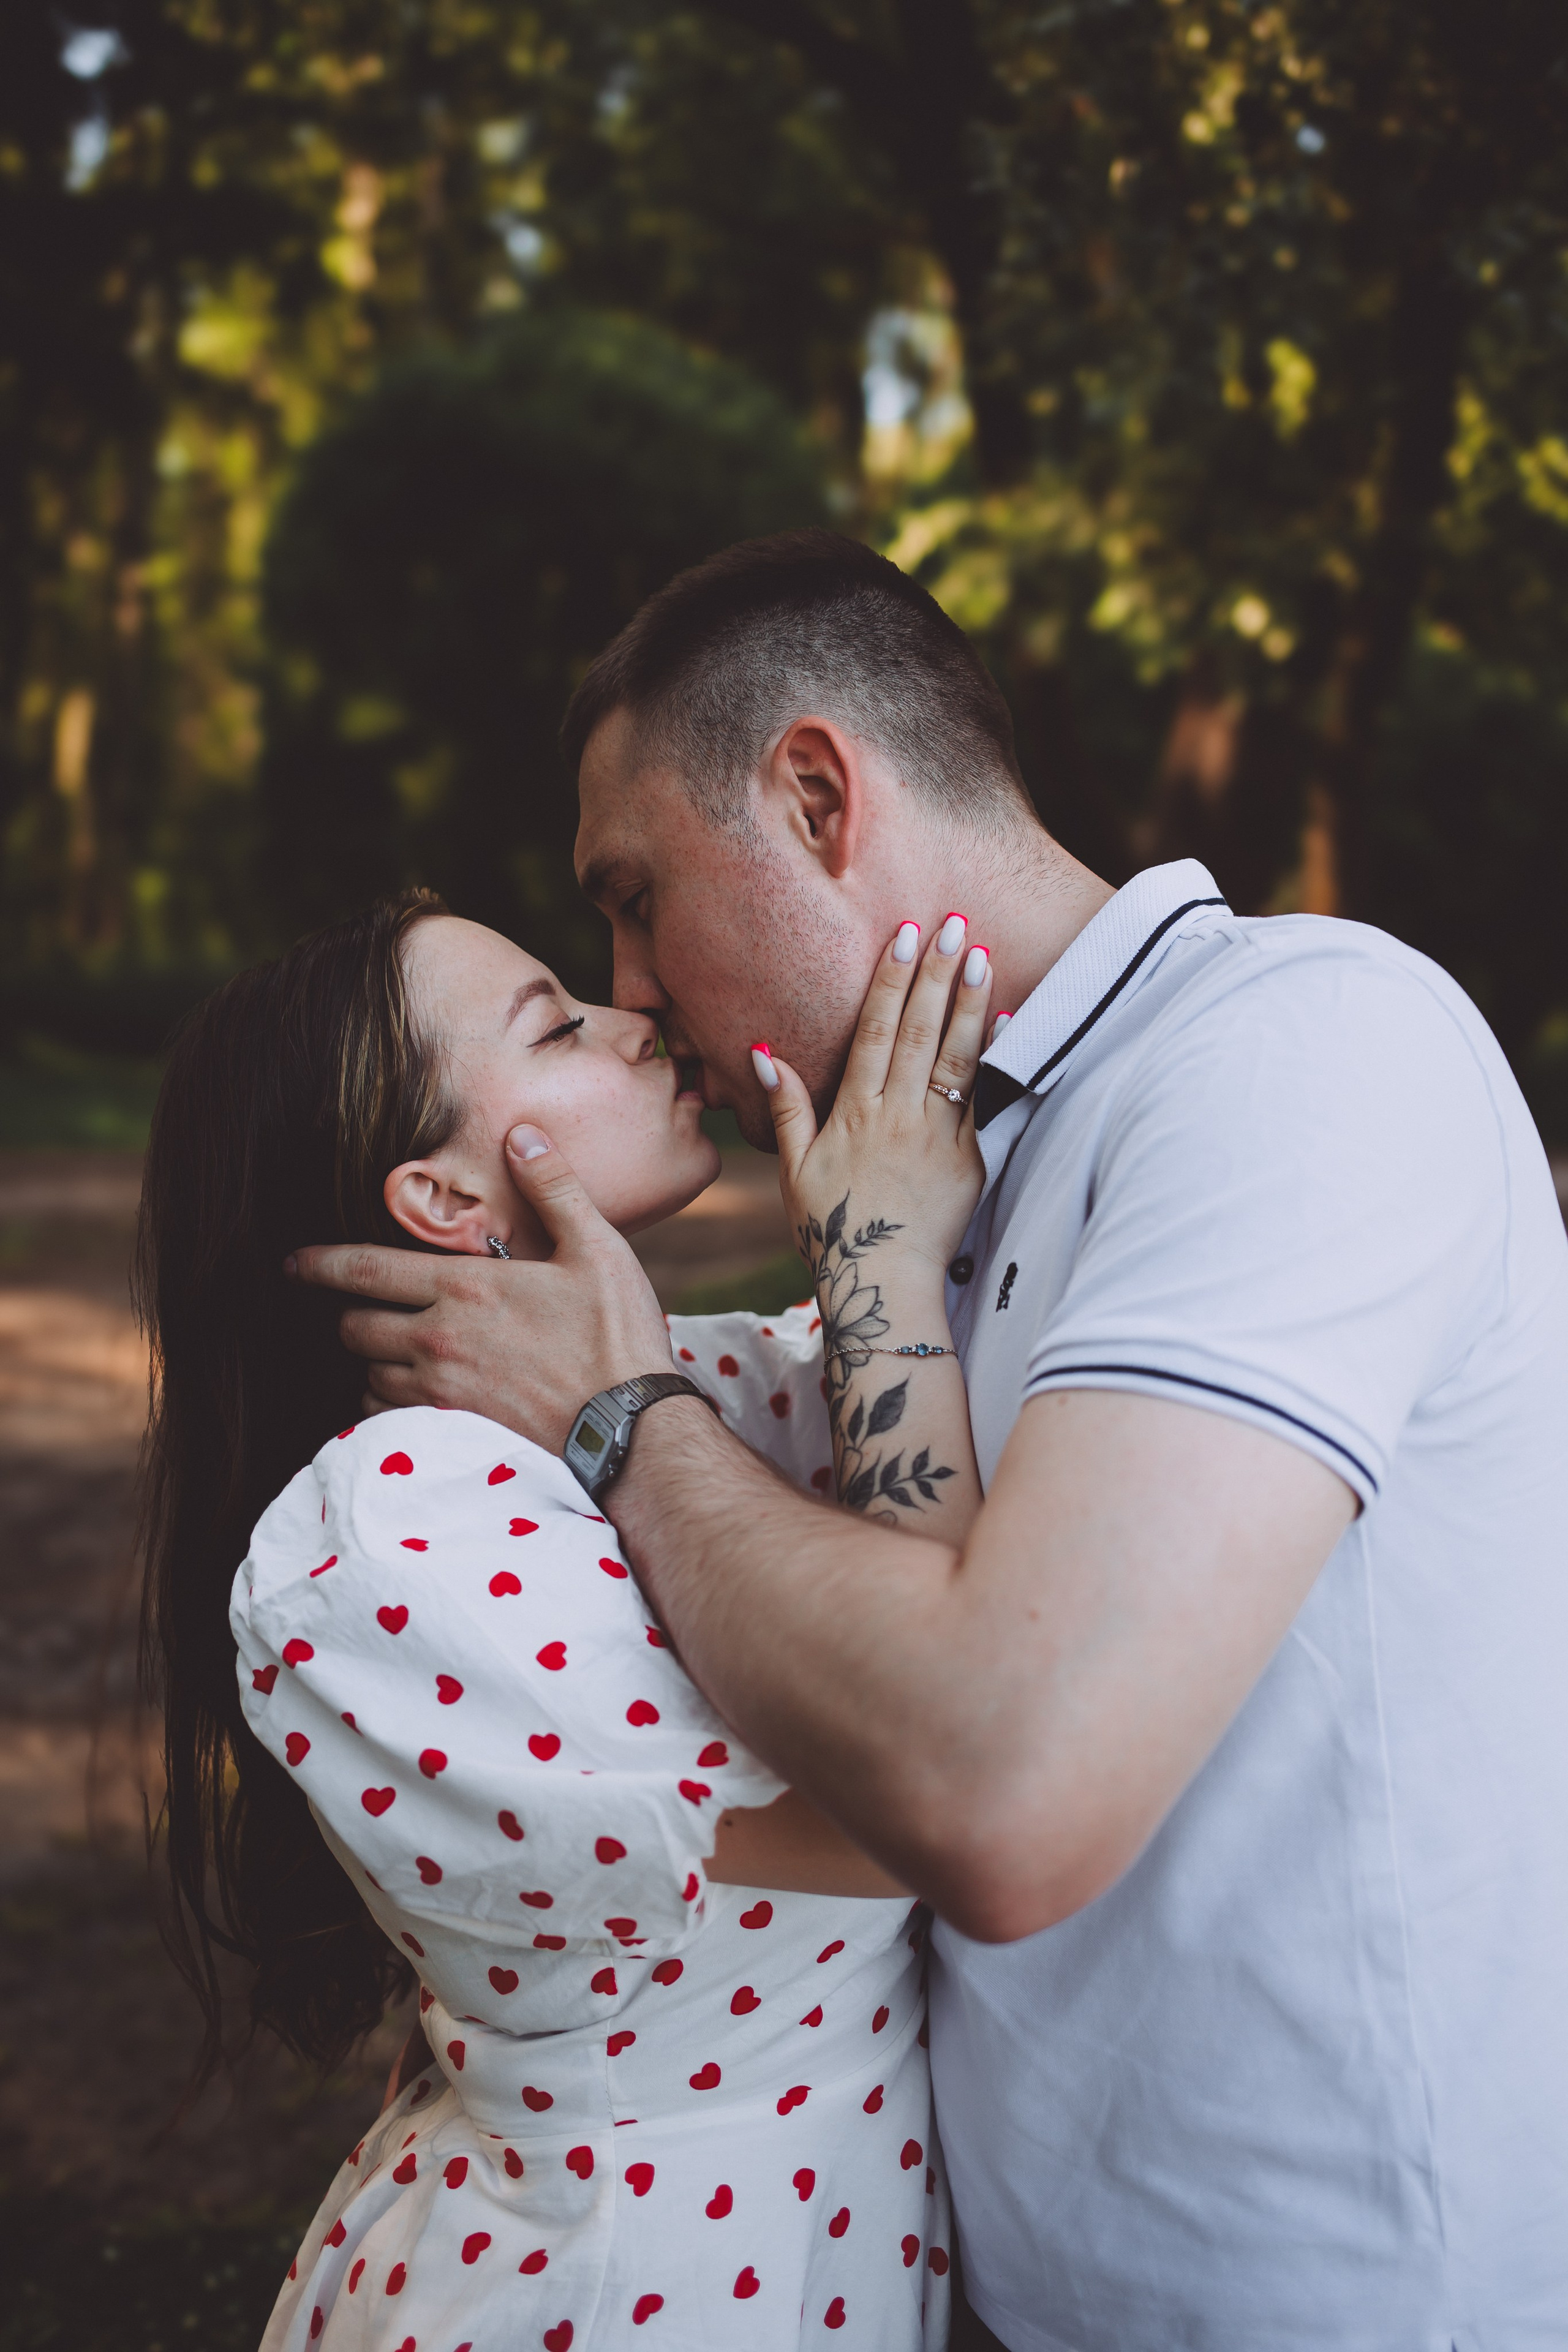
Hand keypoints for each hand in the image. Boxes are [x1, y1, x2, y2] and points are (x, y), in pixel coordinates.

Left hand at [288, 1124, 674, 1450]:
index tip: (292, 1263)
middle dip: (354, 1315)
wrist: (631, 1428)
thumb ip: (553, 1188)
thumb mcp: (597, 1247)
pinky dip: (389, 1407)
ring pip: (368, 1375)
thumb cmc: (618, 1335)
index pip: (364, 1269)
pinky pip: (388, 1419)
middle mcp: (438, 1339)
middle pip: (355, 1326)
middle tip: (369, 1311)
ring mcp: (440, 1391)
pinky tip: (414, 1399)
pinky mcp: (451, 1432)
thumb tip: (522, 1135)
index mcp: (464, 1287)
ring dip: (375, 1362)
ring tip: (399, 1355)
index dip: (318, 1263)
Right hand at [755, 912, 990, 1288]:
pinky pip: (982, 1098)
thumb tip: (765, 1055)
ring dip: (968, 1002)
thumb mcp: (795, 1170)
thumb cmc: (831, 1230)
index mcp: (854, 1113)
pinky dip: (993, 1056)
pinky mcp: (968, 1159)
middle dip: (934, 973)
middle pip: (917, 1031)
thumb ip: (786, 1109)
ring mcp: (937, 1135)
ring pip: (954, 1057)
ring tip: (981, 955)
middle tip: (952, 923)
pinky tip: (1005, 1019)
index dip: (889, 980)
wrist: (882, 1283)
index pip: (873, 1031)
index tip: (903, 935)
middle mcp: (896, 1115)